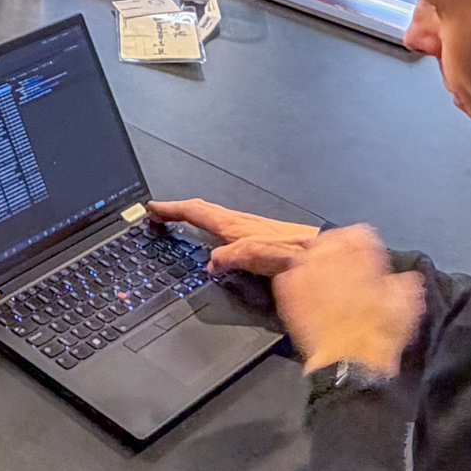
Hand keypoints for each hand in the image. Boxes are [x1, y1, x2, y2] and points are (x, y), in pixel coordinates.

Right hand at [148, 198, 320, 276]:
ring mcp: (249, 227)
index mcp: (233, 224)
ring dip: (193, 216)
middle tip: (158, 212)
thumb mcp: (255, 255)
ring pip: (214, 216)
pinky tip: (215, 237)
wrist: (318, 252)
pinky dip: (211, 226)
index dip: (172, 209)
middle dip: (178, 209)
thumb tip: (210, 263)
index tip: (152, 207)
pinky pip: (225, 226)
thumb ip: (230, 257)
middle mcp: (239, 222)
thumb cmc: (290, 252)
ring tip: (179, 218)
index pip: (196, 211)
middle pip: (202, 210)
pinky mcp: (258, 236)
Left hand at [272, 226, 424, 373]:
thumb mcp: (407, 302)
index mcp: (362, 254)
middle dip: (338, 250)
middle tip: (342, 266)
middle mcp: (332, 256)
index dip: (364, 243)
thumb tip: (402, 276)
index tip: (365, 255)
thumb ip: (404, 281)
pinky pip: (289, 274)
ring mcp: (306, 270)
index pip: (360, 232)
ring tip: (323, 277)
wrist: (350, 361)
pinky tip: (305, 289)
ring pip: (308, 253)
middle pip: (331, 239)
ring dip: (316, 262)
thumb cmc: (382, 332)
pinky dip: (297, 278)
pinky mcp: (288, 289)